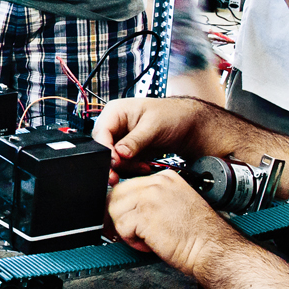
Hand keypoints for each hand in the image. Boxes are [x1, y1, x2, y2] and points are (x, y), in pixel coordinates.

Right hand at [91, 96, 207, 180]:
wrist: (188, 125)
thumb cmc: (172, 115)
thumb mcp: (153, 126)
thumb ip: (135, 140)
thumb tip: (120, 153)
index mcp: (115, 111)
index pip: (101, 132)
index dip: (105, 149)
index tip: (115, 162)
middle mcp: (115, 125)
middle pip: (102, 148)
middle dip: (113, 163)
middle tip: (117, 176)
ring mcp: (121, 139)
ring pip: (112, 160)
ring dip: (126, 167)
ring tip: (143, 167)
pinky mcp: (128, 151)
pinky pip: (123, 165)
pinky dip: (132, 169)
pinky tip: (144, 166)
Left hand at [107, 170, 231, 274]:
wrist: (212, 247)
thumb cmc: (197, 233)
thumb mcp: (174, 205)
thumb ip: (152, 200)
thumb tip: (126, 208)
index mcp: (165, 178)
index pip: (128, 185)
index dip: (124, 207)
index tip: (126, 220)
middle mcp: (156, 183)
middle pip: (116, 195)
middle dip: (118, 216)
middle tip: (129, 232)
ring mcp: (150, 197)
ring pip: (115, 211)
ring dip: (125, 229)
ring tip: (145, 238)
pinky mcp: (145, 215)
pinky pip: (121, 227)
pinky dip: (131, 241)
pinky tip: (149, 244)